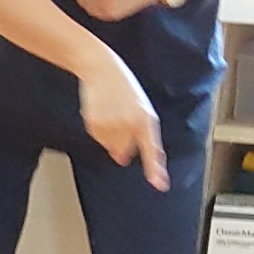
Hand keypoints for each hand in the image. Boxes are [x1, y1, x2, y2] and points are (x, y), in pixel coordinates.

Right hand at [76, 57, 168, 189]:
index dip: (155, 169)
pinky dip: (98, 130)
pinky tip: (101, 112)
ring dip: (110, 136)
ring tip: (111, 113)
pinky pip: (97, 138)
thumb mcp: (140, 109)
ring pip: (110, 147)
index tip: (159, 184)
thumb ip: (139, 136)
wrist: (102, 69)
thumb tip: (120, 159)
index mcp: (146, 120)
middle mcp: (129, 124)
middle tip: (121, 121)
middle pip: (125, 152)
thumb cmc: (125, 88)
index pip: (152, 149)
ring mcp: (111, 125)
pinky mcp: (94, 124)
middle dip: (124, 143)